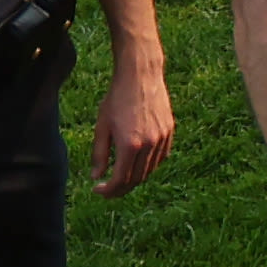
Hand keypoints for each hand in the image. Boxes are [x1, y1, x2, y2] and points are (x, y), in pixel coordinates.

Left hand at [92, 54, 172, 195]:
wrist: (140, 76)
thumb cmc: (117, 99)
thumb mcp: (102, 127)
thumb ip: (100, 154)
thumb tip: (96, 177)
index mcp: (129, 146)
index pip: (120, 180)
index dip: (108, 191)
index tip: (98, 190)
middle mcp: (149, 145)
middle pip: (137, 179)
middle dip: (121, 189)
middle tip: (109, 189)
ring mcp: (162, 138)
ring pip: (150, 170)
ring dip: (135, 178)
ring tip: (122, 177)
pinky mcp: (169, 131)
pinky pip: (161, 157)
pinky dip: (149, 166)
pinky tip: (137, 163)